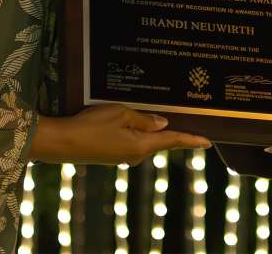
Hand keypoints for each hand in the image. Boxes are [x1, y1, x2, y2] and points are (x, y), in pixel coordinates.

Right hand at [30, 104, 211, 165]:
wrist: (62, 143)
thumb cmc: (91, 125)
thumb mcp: (121, 114)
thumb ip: (144, 119)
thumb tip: (162, 124)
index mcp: (142, 145)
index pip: (173, 141)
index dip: (192, 140)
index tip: (209, 142)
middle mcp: (136, 155)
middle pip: (160, 141)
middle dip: (171, 131)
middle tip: (185, 120)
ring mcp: (123, 157)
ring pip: (144, 140)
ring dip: (150, 130)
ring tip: (156, 115)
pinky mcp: (111, 154)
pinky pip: (131, 141)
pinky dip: (136, 131)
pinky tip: (132, 121)